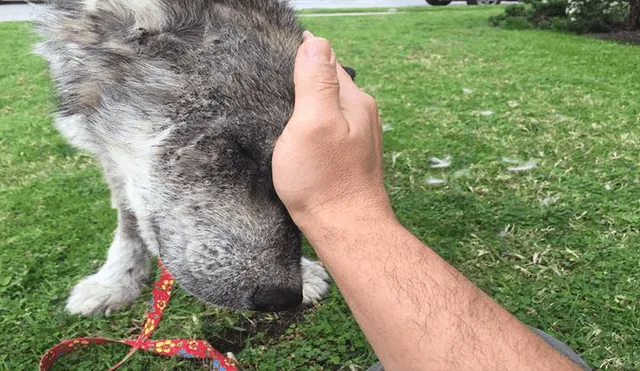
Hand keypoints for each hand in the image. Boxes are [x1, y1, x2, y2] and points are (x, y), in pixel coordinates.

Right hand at [272, 32, 393, 231]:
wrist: (345, 229)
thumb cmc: (325, 180)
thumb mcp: (314, 123)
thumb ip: (316, 81)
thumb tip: (316, 41)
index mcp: (354, 100)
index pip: (327, 60)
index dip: (301, 55)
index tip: (276, 58)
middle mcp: (360, 114)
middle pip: (328, 82)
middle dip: (302, 77)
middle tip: (271, 82)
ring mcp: (356, 136)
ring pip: (327, 106)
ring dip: (305, 102)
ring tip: (279, 107)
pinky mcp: (347, 155)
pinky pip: (326, 127)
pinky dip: (310, 124)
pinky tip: (296, 134)